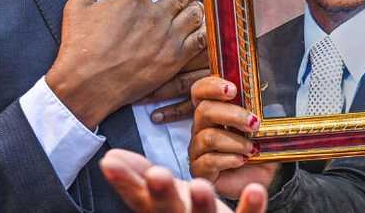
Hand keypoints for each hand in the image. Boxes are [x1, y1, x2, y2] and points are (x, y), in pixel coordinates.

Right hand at [46, 0, 206, 128]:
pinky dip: (203, 33)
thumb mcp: (76, 9)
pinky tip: (200, 32)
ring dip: (195, 9)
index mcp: (134, 0)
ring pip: (195, 14)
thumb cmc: (80, 48)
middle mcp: (155, 15)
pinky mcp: (174, 59)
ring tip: (194, 9)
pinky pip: (200, 40)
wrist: (87, 84)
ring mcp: (167, 37)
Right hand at [101, 149, 266, 212]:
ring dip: (201, 204)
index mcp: (161, 212)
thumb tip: (109, 158)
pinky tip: (255, 189)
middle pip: (169, 211)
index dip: (126, 182)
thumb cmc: (187, 212)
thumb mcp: (162, 196)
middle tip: (157, 175)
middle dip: (162, 194)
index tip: (110, 162)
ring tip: (200, 185)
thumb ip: (139, 177)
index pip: (140, 198)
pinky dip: (250, 207)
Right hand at [190, 77, 278, 198]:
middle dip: (232, 115)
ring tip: (253, 148)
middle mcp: (201, 127)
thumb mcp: (266, 124)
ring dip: (235, 141)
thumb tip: (274, 99)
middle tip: (254, 123)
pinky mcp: (200, 169)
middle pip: (204, 111)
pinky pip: (208, 161)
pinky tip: (242, 160)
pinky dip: (228, 159)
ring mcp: (198, 148)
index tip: (233, 90)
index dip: (212, 86)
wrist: (260, 177)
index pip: (200, 91)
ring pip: (208, 137)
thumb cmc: (258, 146)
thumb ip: (264, 110)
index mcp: (213, 110)